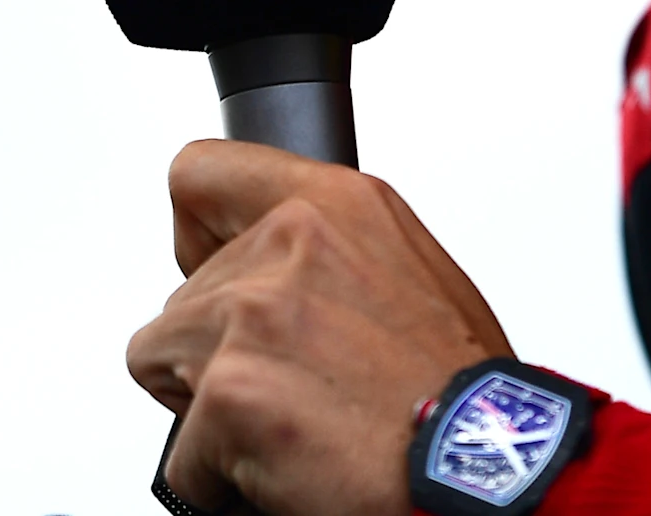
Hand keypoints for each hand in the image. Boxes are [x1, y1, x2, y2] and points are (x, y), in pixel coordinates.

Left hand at [128, 140, 511, 515]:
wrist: (487, 468)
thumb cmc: (461, 395)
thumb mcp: (412, 274)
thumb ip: (331, 254)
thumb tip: (276, 268)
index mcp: (338, 205)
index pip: (199, 176)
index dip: (198, 237)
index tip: (217, 270)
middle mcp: (292, 242)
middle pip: (181, 296)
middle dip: (218, 350)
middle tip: (295, 387)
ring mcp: (254, 311)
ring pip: (163, 362)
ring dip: (214, 407)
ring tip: (292, 426)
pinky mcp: (229, 389)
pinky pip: (182, 453)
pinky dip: (219, 474)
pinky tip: (287, 467)